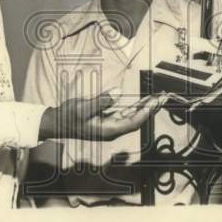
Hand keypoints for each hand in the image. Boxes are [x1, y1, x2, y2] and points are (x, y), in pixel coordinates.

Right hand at [38, 91, 165, 141]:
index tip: (155, 102)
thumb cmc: (69, 116)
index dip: (145, 113)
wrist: (57, 123)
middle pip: (137, 120)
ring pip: (133, 116)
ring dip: (145, 107)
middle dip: (151, 109)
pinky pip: (126, 113)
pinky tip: (143, 101)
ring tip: (158, 97)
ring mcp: (111, 125)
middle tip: (163, 97)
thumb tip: (118, 92)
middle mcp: (113, 129)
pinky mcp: (108, 120)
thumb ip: (101, 101)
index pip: (133, 122)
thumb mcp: (83, 107)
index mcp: (109, 130)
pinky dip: (136, 106)